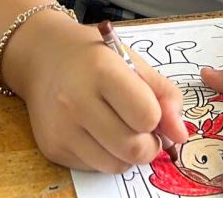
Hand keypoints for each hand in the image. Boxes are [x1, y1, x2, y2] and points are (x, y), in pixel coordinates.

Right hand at [9, 14, 185, 172]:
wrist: (42, 56)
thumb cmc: (92, 56)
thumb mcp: (132, 61)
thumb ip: (163, 94)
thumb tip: (180, 135)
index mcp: (101, 70)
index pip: (147, 115)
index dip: (157, 116)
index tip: (150, 108)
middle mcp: (76, 101)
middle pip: (134, 148)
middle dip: (149, 144)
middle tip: (143, 128)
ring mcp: (62, 128)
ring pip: (116, 166)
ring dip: (127, 154)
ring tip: (120, 129)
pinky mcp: (53, 148)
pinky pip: (95, 167)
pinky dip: (105, 156)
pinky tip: (96, 132)